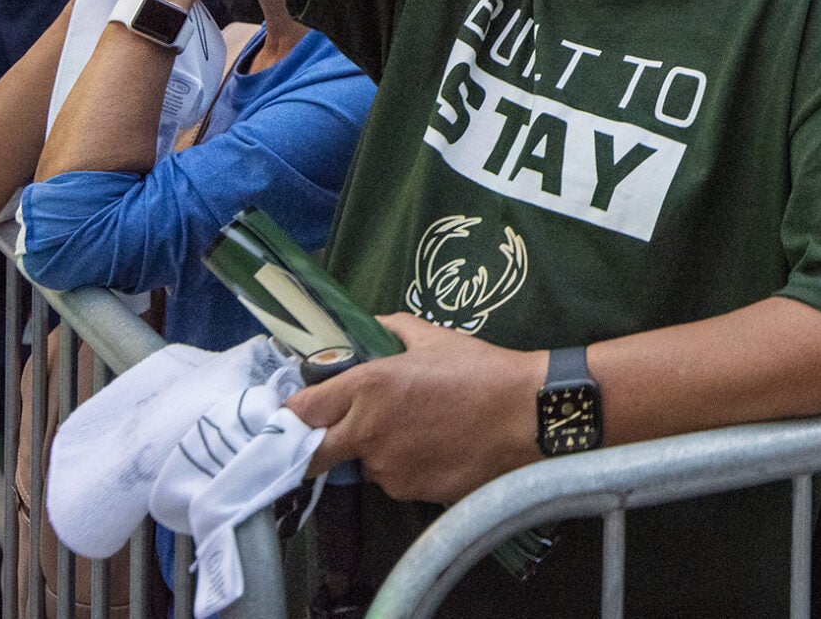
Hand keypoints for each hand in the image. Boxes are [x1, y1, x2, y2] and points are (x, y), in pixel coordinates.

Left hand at [292, 314, 542, 502]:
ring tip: (416, 430)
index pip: (302, 410)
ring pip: (362, 465)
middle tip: (333, 434)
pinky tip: (435, 448)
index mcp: (368, 387)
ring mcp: (389, 468)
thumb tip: (370, 328)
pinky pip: (394, 480)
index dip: (294, 413)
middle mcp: (368, 432)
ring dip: (374, 451)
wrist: (526, 415)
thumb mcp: (434, 338)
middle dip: (314, 447)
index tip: (297, 412)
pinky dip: (404, 466)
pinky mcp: (410, 492)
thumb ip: (392, 330)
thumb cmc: (481, 369)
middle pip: (314, 454)